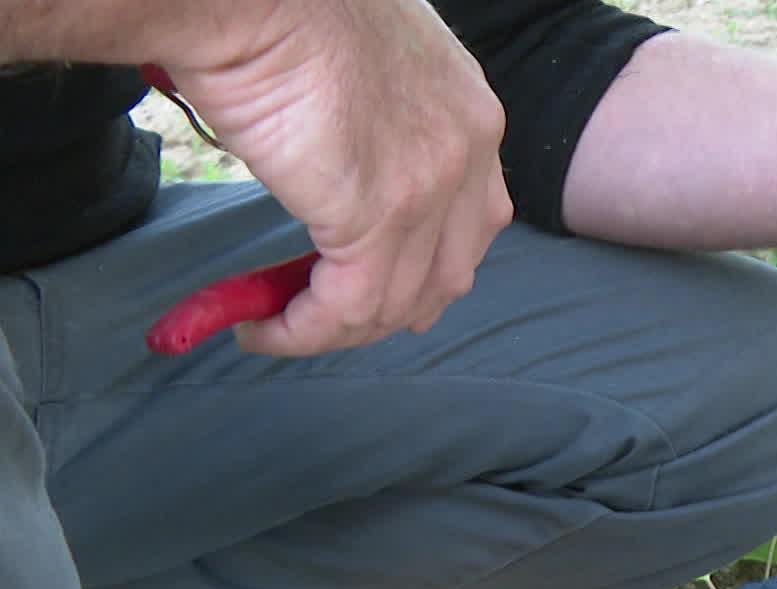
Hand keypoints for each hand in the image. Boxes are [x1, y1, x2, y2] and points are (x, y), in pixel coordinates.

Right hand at [158, 0, 512, 355]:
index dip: (425, 267)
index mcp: (473, 113)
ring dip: (338, 328)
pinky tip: (264, 328)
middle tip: (329, 316)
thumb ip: (384, 126)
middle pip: (450, 272)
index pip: (475, 221)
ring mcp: (432, 185)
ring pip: (401, 300)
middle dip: (392, 308)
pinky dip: (306, 330)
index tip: (376, 285)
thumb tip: (345, 176)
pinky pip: (350, 305)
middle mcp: (471, 150)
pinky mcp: (378, 213)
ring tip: (279, 323)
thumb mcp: (368, 68)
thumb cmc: (284, 11)